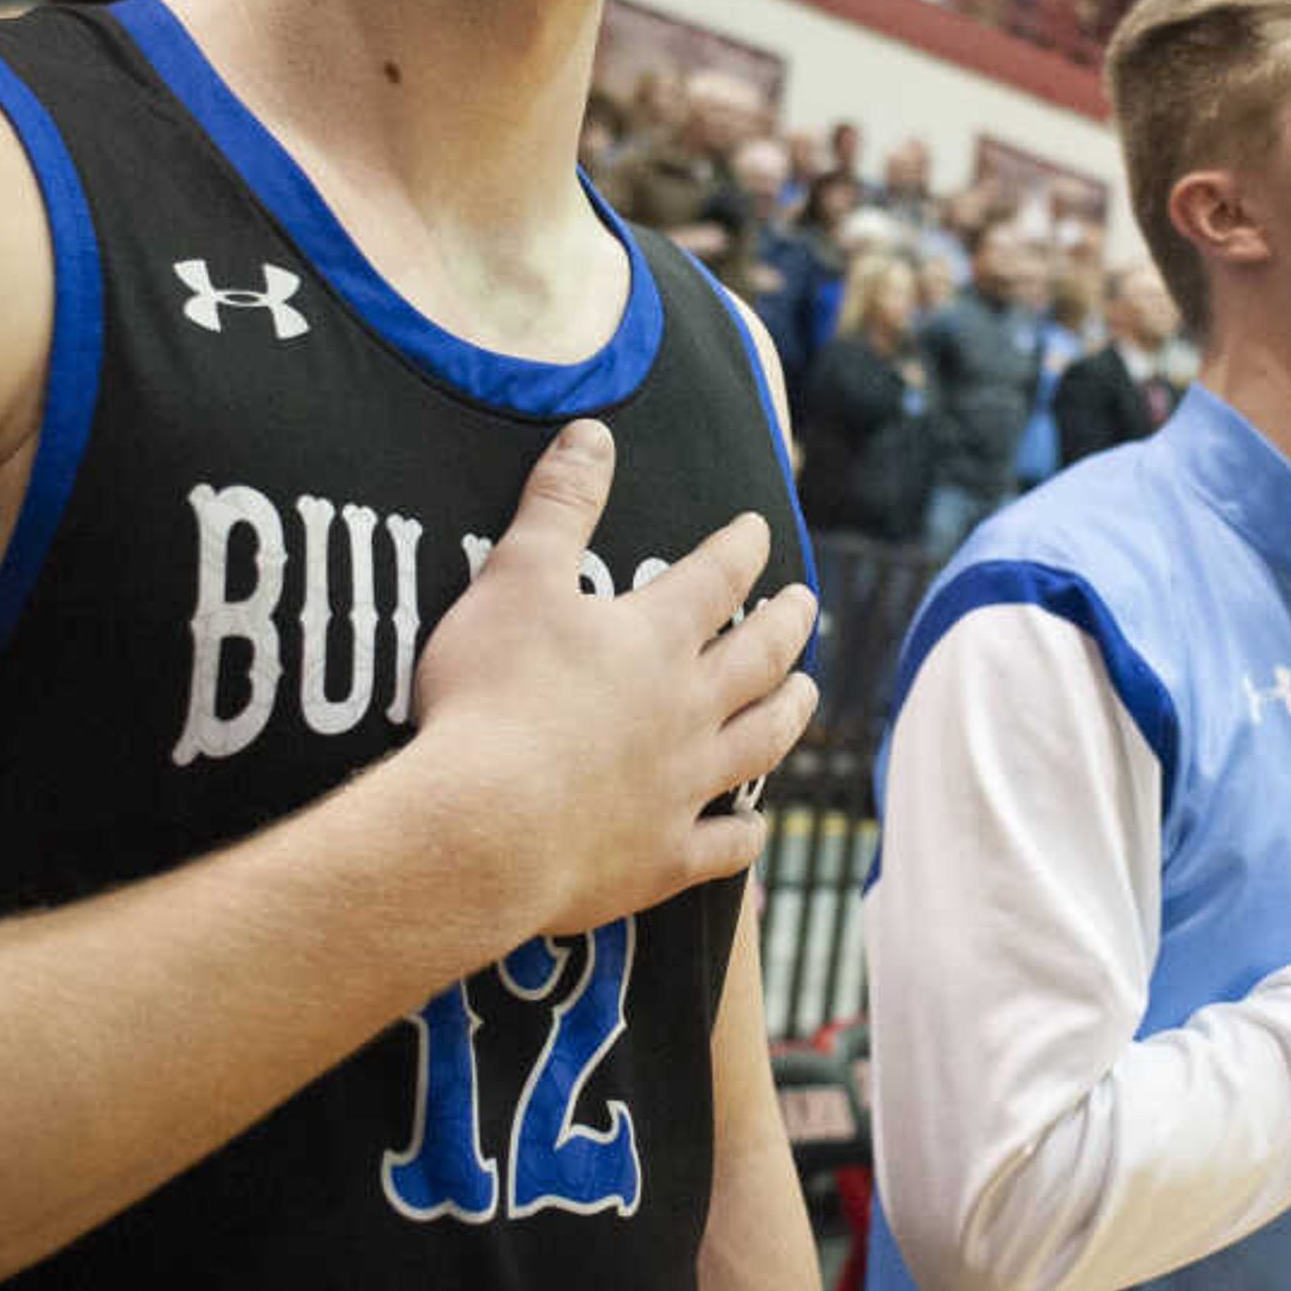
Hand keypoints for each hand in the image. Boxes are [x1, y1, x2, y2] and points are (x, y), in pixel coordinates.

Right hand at [408, 421, 819, 937]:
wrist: (482, 829)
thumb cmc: (490, 697)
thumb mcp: (514, 580)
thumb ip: (557, 506)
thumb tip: (592, 432)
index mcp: (655, 639)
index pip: (715, 577)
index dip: (738, 547)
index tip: (757, 528)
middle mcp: (688, 709)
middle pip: (759, 659)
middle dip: (787, 625)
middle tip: (806, 604)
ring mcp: (684, 788)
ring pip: (760, 744)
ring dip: (788, 715)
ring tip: (807, 694)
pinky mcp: (664, 858)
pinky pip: (725, 848)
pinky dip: (745, 836)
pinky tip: (754, 829)